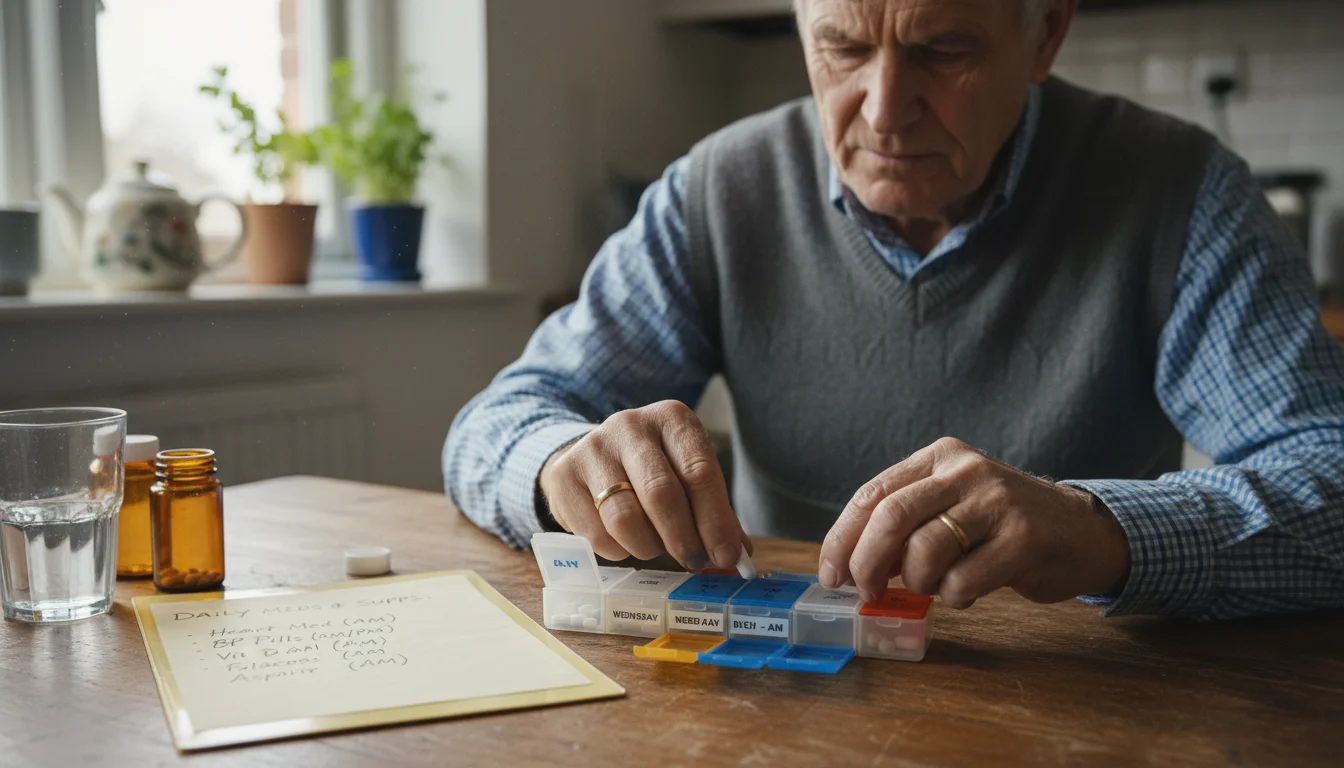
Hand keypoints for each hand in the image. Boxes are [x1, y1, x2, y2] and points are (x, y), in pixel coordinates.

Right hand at [539, 400, 749, 569]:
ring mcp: (592, 448)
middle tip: (693, 561)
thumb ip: (716, 514)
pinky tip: (625, 543)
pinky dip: (618, 550)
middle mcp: (630, 425)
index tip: (726, 555)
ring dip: (648, 546)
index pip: (699, 471)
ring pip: (625, 516)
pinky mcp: (563, 475)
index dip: (715, 520)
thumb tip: (740, 556)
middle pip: (661, 493)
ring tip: (656, 549)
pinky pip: (596, 532)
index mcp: (672, 418)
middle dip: (682, 538)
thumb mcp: (688, 477)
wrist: (594, 456)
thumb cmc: (654, 470)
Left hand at [818, 437, 1130, 607]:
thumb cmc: (1000, 525)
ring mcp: (998, 501)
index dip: (842, 538)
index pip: (872, 494)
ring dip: (917, 583)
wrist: (1081, 531)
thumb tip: (849, 565)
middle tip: (865, 592)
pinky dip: (953, 598)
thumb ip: (904, 526)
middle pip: (892, 516)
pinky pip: (964, 580)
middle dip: (866, 562)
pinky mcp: (1025, 538)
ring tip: (931, 588)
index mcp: (939, 457)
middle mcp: (966, 470)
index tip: (831, 574)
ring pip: (926, 549)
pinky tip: (965, 592)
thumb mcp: (950, 507)